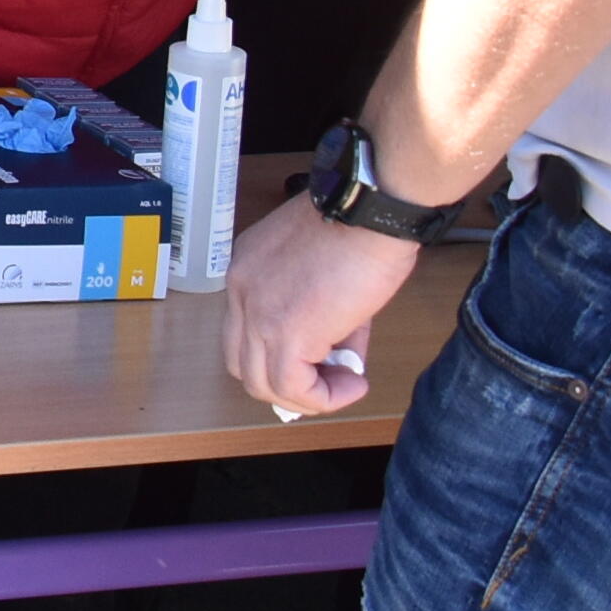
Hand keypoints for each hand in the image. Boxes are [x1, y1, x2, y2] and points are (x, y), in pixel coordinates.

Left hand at [224, 189, 412, 412]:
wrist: (371, 212)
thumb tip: (341, 360)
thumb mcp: (326, 273)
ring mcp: (257, 313)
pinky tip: (355, 384)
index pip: (243, 331)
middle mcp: (240, 291)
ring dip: (308, 396)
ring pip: (263, 384)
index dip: (278, 355)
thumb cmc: (361, 229)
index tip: (321, 361)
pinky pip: (294, 389)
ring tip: (348, 383)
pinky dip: (325, 398)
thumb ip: (324, 318)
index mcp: (246, 270)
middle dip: (287, 383)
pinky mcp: (285, 333)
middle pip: (242, 364)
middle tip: (331, 379)